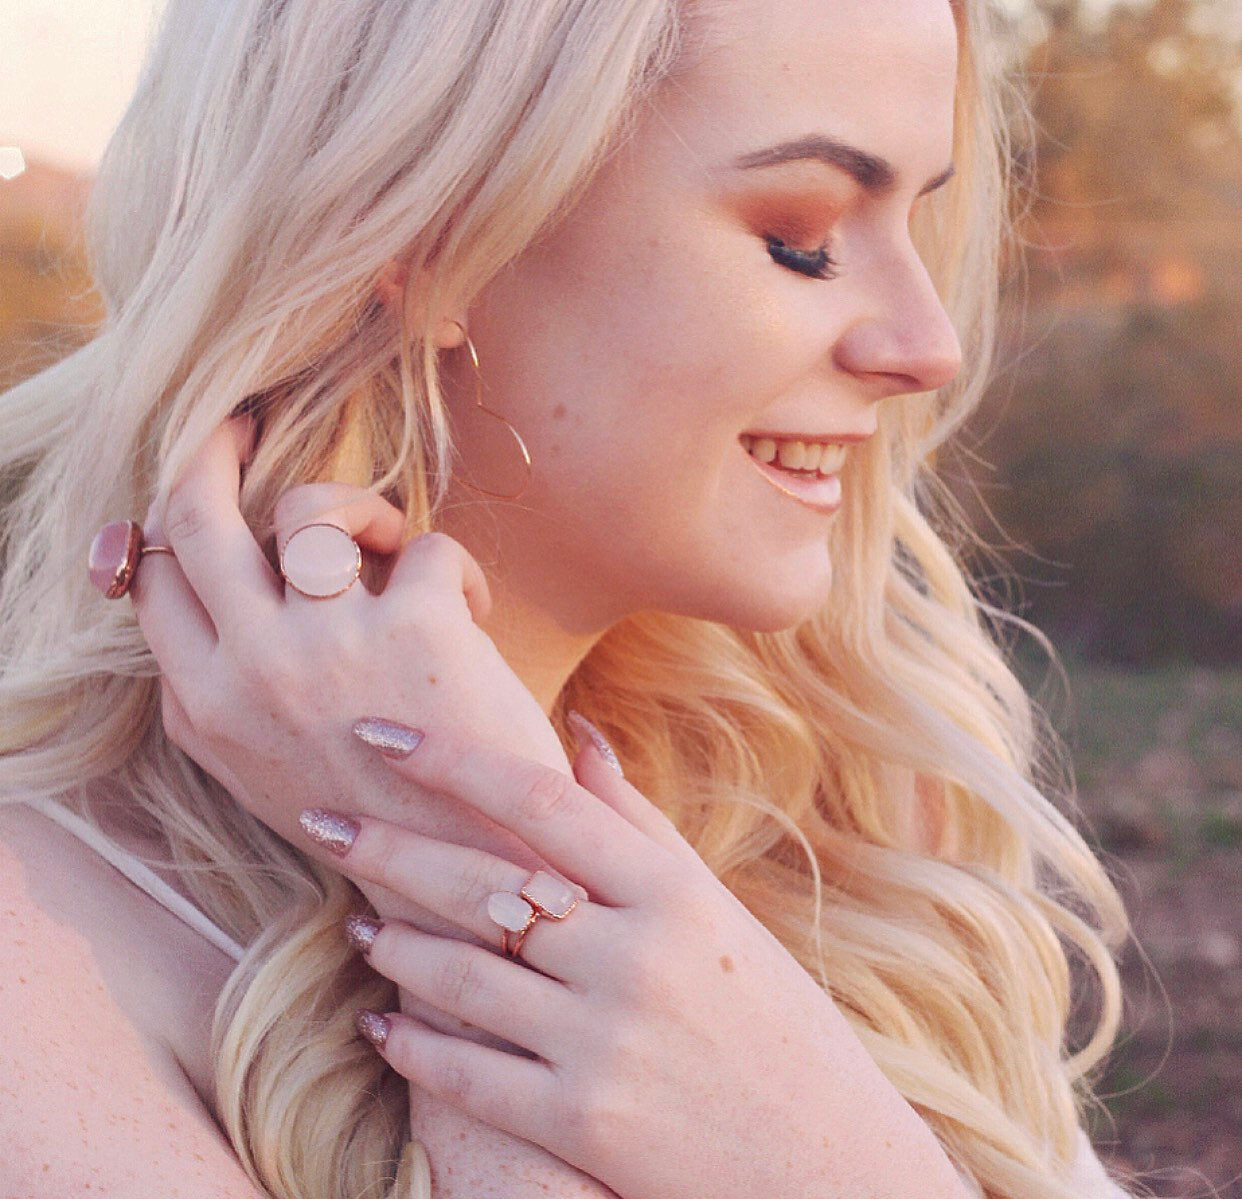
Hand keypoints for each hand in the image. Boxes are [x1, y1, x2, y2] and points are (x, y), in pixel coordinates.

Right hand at [129, 417, 571, 932]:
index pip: (155, 579)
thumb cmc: (381, 819)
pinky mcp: (417, 631)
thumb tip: (193, 591)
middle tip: (240, 417)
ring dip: (359, 510)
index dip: (170, 517)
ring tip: (393, 547)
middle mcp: (249, 673)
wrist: (471, 887)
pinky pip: (426, 547)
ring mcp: (327, 648)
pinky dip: (455, 568)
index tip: (200, 480)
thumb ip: (226, 687)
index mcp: (204, 710)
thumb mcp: (266, 766)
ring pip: (309, 508)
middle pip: (197, 515)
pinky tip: (473, 611)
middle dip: (212, 446)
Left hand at [306, 723, 965, 1198]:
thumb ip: (638, 823)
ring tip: (354, 923)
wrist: (823, 1164)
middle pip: (482, 882)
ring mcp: (605, 1043)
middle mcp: (635, 956)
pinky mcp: (582, 1124)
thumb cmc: (768, 1019)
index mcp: (672, 893)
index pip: (541, 800)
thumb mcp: (714, 910)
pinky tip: (379, 1023)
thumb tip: (576, 733)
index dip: (450, 760)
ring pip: (460, 976)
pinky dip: (413, 1044)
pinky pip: (468, 1074)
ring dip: (392, 946)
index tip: (379, 732)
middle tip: (319, 818)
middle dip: (387, 847)